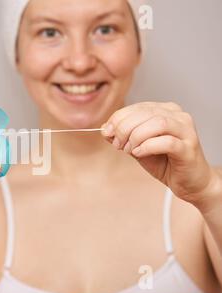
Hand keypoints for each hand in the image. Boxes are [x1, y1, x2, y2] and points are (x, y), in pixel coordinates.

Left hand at [101, 102, 217, 209]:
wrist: (189, 183)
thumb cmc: (165, 163)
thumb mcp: (137, 147)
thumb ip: (123, 137)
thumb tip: (105, 129)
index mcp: (166, 111)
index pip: (137, 107)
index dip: (118, 118)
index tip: (107, 132)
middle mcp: (178, 116)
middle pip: (145, 114)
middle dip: (124, 129)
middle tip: (118, 144)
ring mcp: (186, 131)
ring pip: (156, 124)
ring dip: (136, 137)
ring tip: (130, 150)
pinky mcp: (188, 148)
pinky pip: (166, 142)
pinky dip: (147, 147)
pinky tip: (139, 153)